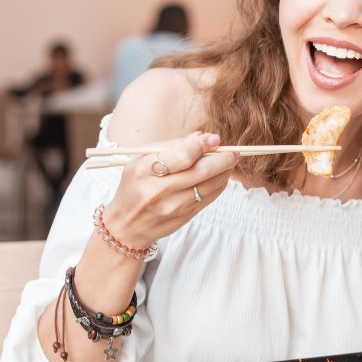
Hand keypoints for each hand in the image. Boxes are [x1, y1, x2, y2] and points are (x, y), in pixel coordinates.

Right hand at [103, 132, 238, 247]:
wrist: (127, 225)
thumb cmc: (135, 185)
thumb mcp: (141, 160)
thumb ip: (171, 146)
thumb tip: (201, 136)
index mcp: (145, 170)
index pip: (181, 156)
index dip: (202, 146)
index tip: (215, 138)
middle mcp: (159, 190)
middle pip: (201, 171)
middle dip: (222, 158)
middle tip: (234, 151)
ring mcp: (174, 206)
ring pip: (210, 185)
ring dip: (225, 171)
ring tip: (230, 160)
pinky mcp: (185, 216)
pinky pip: (210, 197)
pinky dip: (220, 183)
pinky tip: (221, 175)